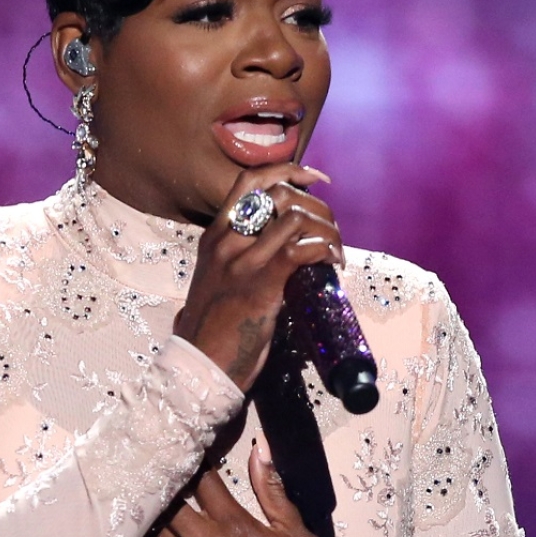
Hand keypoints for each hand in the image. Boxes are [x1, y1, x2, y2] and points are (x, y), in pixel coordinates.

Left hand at [127, 441, 344, 536]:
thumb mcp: (298, 533)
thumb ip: (273, 491)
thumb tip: (259, 448)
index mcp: (235, 526)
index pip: (203, 483)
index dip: (194, 466)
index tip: (185, 457)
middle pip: (170, 506)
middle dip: (163, 490)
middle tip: (155, 480)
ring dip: (146, 521)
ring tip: (139, 509)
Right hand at [173, 164, 342, 392]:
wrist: (200, 365)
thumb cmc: (213, 329)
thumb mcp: (217, 280)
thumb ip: (238, 257)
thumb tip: (279, 245)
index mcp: (214, 236)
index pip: (249, 182)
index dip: (287, 171)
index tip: (315, 178)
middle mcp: (226, 241)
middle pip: (280, 194)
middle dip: (317, 205)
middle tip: (331, 229)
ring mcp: (243, 261)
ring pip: (296, 218)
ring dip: (327, 230)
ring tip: (335, 251)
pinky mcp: (261, 284)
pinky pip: (302, 250)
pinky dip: (325, 250)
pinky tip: (332, 263)